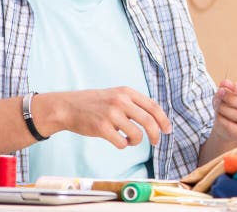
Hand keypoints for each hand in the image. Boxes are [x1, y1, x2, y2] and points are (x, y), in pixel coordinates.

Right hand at [43, 87, 171, 148]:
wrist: (68, 106)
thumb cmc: (94, 103)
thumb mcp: (115, 95)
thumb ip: (133, 103)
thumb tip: (155, 118)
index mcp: (126, 92)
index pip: (152, 106)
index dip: (163, 119)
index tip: (168, 130)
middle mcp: (121, 101)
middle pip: (149, 121)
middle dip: (155, 134)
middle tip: (156, 142)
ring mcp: (111, 114)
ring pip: (137, 135)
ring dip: (135, 141)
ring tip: (127, 139)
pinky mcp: (102, 128)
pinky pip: (122, 143)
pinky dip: (122, 145)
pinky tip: (116, 140)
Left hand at [211, 80, 236, 142]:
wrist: (226, 124)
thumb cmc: (230, 104)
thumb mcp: (228, 92)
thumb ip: (227, 87)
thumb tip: (224, 84)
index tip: (235, 86)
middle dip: (232, 98)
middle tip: (221, 93)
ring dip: (225, 108)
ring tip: (218, 105)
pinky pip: (232, 126)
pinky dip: (222, 119)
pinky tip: (219, 115)